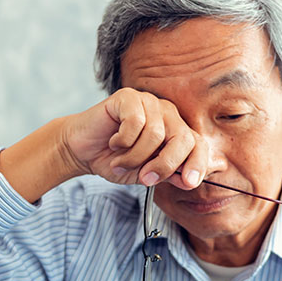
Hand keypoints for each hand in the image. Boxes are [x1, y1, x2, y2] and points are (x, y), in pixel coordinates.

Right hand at [60, 88, 207, 189]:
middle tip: (145, 178)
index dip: (197, 164)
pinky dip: (123, 140)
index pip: (198, 145)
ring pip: (155, 134)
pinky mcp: (128, 97)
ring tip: (120, 161)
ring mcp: (149, 102)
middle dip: (165, 164)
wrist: (83, 152)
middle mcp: (167, 114)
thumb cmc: (116, 161)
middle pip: (182, 139)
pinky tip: (114, 142)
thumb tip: (189, 180)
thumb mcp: (146, 175)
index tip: (189, 183)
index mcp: (177, 132)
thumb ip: (169, 175)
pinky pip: (135, 122)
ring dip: (135, 156)